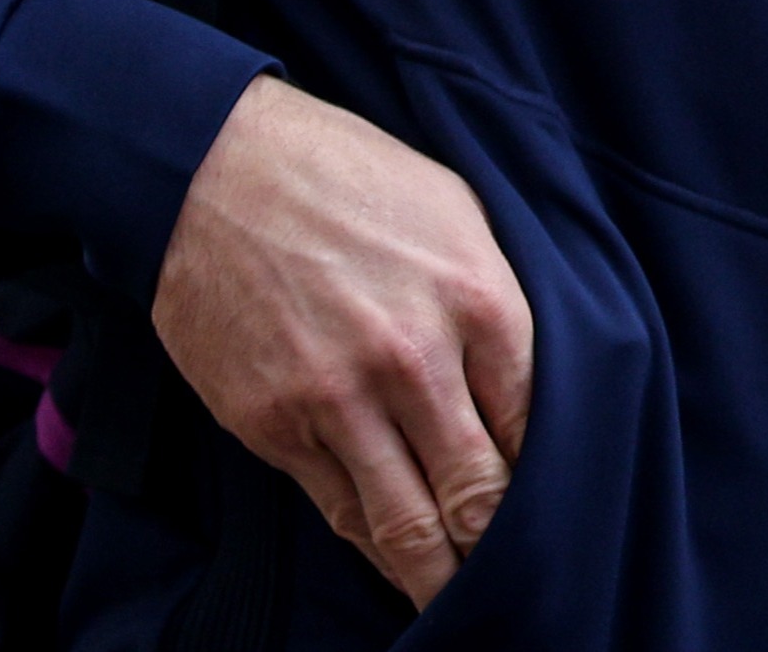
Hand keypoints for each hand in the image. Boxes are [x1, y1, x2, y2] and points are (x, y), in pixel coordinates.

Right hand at [152, 76, 535, 605]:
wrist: (208, 165)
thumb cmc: (343, 177)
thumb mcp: (453, 211)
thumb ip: (497, 302)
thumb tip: (532, 392)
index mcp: (476, 299)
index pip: (538, 429)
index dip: (552, 482)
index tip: (559, 509)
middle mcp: (412, 359)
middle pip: (480, 495)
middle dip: (503, 548)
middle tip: (525, 579)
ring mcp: (336, 398)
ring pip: (407, 527)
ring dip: (440, 577)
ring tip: (465, 603)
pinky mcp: (271, 424)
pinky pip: (339, 512)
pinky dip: (375, 546)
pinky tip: (397, 562)